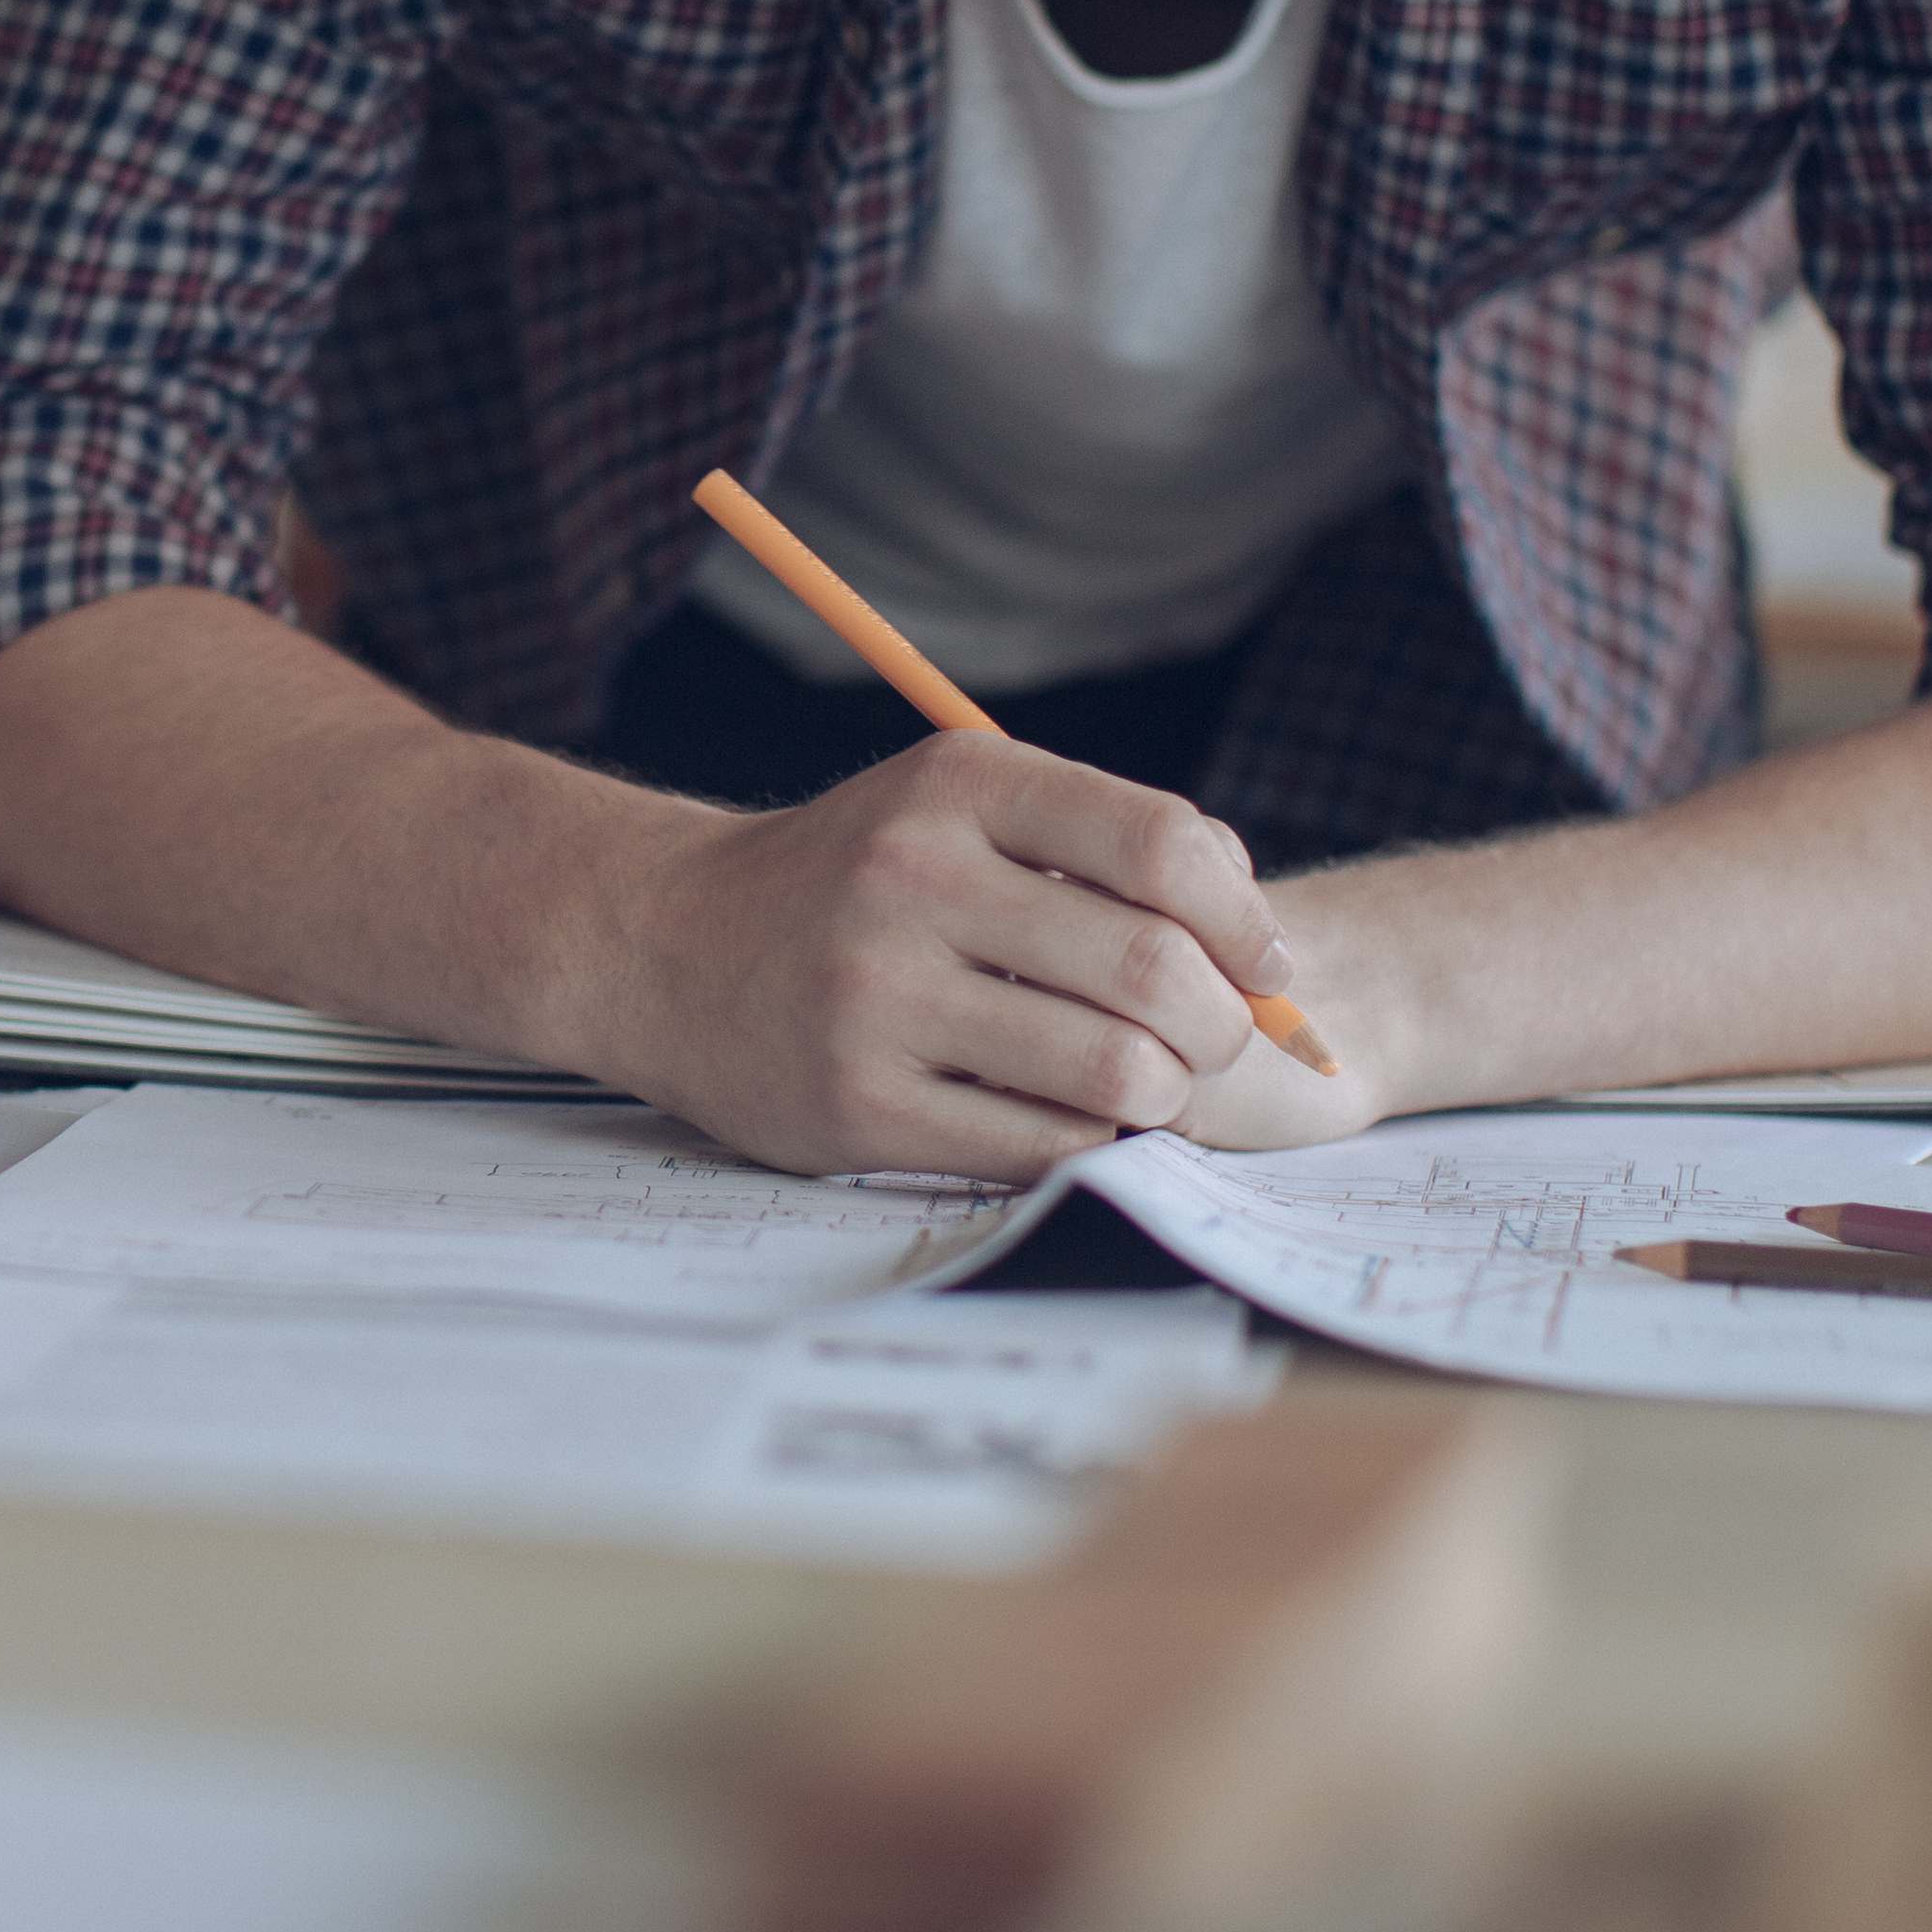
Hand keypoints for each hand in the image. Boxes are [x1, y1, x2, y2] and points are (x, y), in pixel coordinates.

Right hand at [555, 734, 1353, 1181]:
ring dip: (1163, 1090)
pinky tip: (1068, 1113)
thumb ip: (1098, 845)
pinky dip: (1085, 1139)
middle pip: (1154, 967)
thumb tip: (1256, 931)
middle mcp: (913, 882)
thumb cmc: (854, 880)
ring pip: (1110, 1070)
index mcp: (956, 787)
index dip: (1243, 914)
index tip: (1262, 958)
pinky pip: (1040, 1144)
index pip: (1163, 842)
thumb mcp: (952, 809)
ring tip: (1148, 1082)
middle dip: (1223, 1020)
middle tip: (1216, 1038)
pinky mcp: (859, 1106)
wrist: (668, 945)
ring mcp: (878, 999)